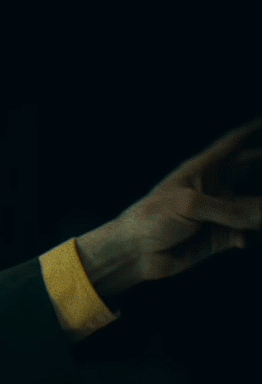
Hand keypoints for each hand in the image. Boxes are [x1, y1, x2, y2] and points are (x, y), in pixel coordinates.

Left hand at [76, 117, 261, 297]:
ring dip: (261, 211)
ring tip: (261, 217)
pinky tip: (243, 241)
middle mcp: (212, 188)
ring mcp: (218, 213)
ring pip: (254, 207)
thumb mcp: (190, 205)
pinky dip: (250, 236)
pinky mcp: (220, 237)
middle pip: (248, 169)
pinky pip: (246, 234)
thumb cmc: (151, 218)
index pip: (231, 144)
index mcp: (201, 169)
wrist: (134, 252)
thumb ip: (231, 209)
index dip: (252, 131)